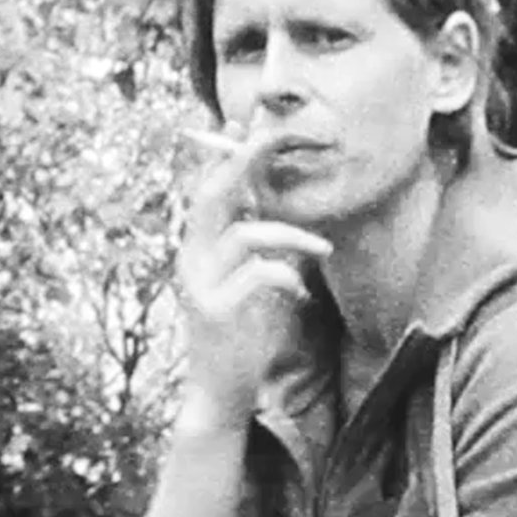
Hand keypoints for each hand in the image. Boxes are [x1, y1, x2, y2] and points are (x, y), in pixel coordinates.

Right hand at [176, 119, 331, 427]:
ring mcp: (200, 285)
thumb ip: (255, 247)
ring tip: (325, 249)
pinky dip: (287, 276)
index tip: (245, 125)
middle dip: (245, 163)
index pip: (207, 190)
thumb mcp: (247, 282)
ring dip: (292, 236)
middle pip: (213, 196)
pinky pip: (257, 275)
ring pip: (244, 234)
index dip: (224, 155)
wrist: (218, 392)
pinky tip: (302, 293)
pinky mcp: (215, 311)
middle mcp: (192, 260)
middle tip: (276, 141)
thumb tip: (275, 210)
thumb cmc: (239, 335)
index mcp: (198, 249)